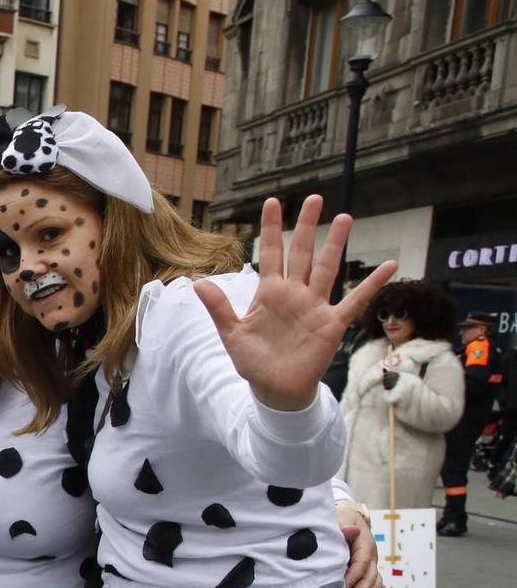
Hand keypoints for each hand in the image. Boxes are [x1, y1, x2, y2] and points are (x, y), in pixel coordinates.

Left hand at [195, 195, 399, 412]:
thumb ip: (219, 307)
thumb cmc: (254, 361)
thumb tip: (198, 282)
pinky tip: (390, 266)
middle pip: (301, 252)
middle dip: (307, 226)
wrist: (274, 389)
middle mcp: (294, 293)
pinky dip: (373, 284)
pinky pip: (355, 300)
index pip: (270, 253)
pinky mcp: (332, 324)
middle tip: (314, 198)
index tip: (272, 203)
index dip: (271, 229)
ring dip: (336, 244)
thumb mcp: (232, 333)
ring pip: (326, 268)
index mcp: (269, 293)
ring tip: (345, 217)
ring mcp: (315, 306)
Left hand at [337, 501, 381, 587]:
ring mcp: (371, 563)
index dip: (354, 576)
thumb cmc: (342, 519)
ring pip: (375, 583)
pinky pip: (374, 584)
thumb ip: (345, 526)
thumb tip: (351, 530)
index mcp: (365, 543)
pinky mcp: (369, 569)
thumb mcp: (342, 518)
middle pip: (370, 576)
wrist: (349, 518)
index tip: (343, 586)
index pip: (362, 563)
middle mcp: (371, 555)